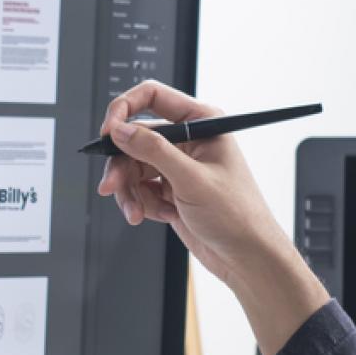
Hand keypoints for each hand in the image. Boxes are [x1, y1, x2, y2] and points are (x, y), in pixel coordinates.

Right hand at [96, 81, 328, 354]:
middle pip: (135, 138)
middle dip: (122, 165)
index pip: (153, 97)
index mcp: (203, 123)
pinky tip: (158, 216)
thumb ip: (153, 151)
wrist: (246, 257)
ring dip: (130, 191)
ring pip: (133, 167)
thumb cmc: (238, 215)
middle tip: (112, 186)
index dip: (124, 110)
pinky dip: (141, 204)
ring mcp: (178, 166)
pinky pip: (139, 189)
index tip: (109, 131)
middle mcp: (189, 141)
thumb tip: (121, 130)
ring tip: (138, 212)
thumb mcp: (192, 179)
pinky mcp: (170, 190)